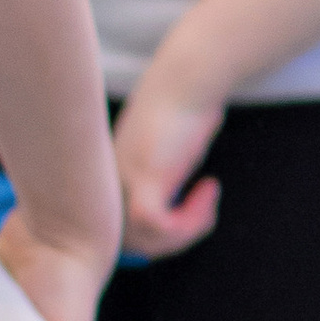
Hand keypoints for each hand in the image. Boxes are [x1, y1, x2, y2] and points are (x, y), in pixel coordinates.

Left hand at [110, 65, 224, 263]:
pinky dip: (188, 220)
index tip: (184, 220)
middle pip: (127, 243)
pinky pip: (155, 223)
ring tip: (208, 201)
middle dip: (170, 242)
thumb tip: (173, 202)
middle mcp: (109, 182)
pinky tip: (209, 189)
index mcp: (109, 179)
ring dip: (184, 232)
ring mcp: (124, 178)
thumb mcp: (166, 151)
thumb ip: (161, 177)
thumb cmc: (185, 106)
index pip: (117, 234)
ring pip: (142, 239)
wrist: (190, 76)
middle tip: (200, 217)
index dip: (150, 240)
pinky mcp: (146, 174)